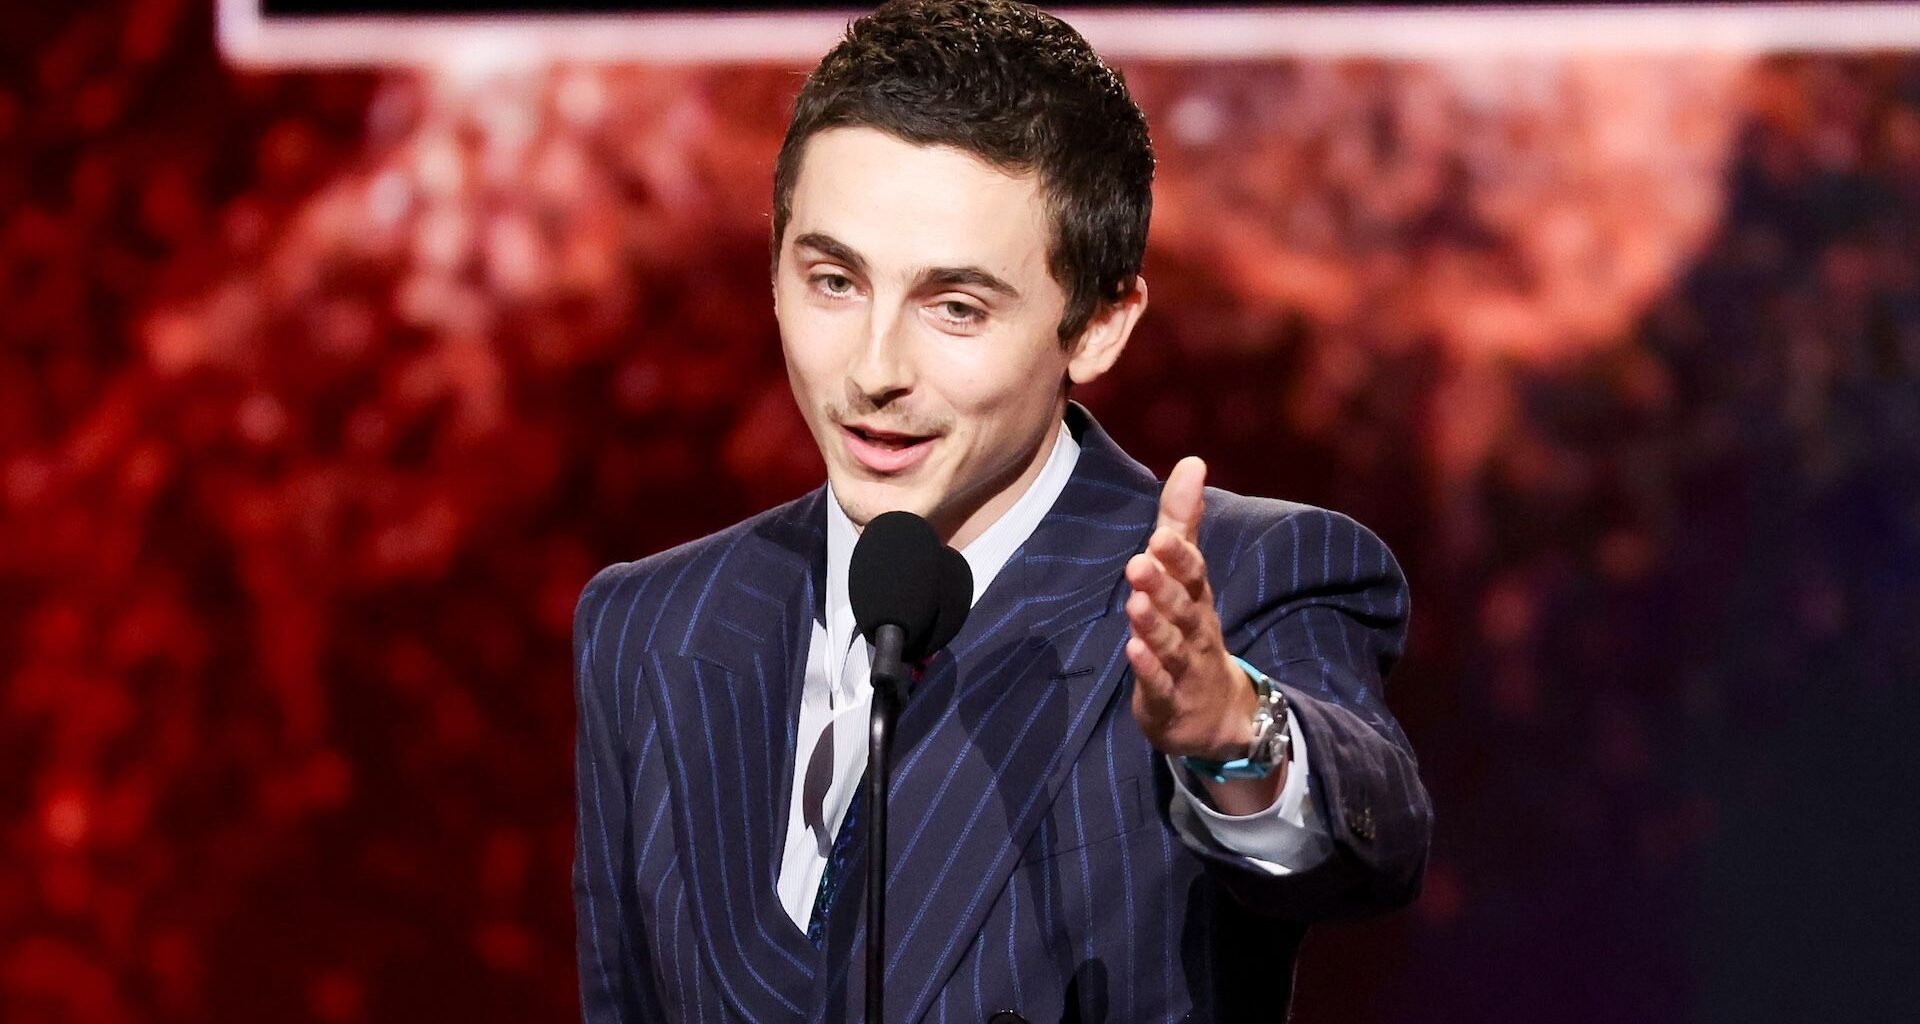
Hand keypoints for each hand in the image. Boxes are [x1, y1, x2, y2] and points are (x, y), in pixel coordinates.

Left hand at [1125, 457, 1283, 810]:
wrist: (1218, 713)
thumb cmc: (1193, 631)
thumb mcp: (1189, 576)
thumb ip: (1183, 521)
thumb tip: (1192, 461)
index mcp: (1197, 597)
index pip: (1193, 571)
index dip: (1179, 555)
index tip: (1161, 533)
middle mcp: (1195, 628)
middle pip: (1183, 604)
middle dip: (1164, 582)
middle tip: (1142, 558)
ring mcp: (1184, 665)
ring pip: (1171, 643)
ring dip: (1154, 623)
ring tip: (1135, 601)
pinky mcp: (1168, 699)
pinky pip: (1159, 682)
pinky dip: (1147, 668)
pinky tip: (1132, 650)